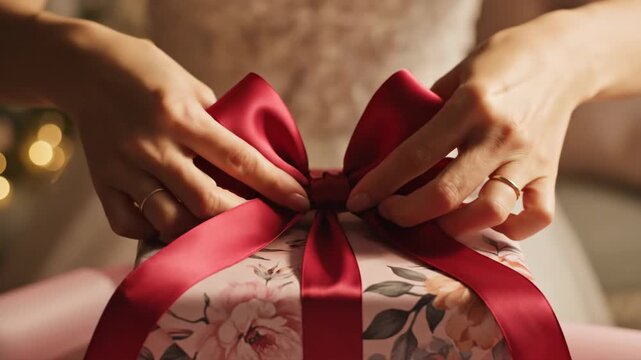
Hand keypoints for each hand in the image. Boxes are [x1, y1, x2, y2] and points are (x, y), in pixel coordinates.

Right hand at [47, 19, 308, 240]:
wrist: (84, 66)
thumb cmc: (148, 73)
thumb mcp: (191, 86)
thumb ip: (217, 123)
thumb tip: (249, 160)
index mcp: (182, 116)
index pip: (239, 159)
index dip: (275, 185)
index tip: (299, 201)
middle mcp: (154, 145)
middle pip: (206, 201)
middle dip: (243, 219)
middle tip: (263, 223)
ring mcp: (124, 167)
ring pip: (169, 221)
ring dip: (201, 234)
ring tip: (221, 231)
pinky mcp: (102, 182)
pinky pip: (128, 224)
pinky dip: (154, 231)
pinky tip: (171, 224)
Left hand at [347, 11, 597, 239]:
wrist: (564, 58)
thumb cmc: (500, 62)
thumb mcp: (456, 75)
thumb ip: (426, 112)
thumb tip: (391, 150)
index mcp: (470, 105)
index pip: (415, 155)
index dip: (381, 183)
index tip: (359, 200)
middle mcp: (499, 135)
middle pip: (447, 194)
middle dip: (407, 214)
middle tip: (390, 212)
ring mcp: (528, 158)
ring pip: (490, 212)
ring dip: (453, 227)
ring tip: (434, 222)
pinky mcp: (551, 173)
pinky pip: (536, 217)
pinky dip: (509, 230)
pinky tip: (486, 223)